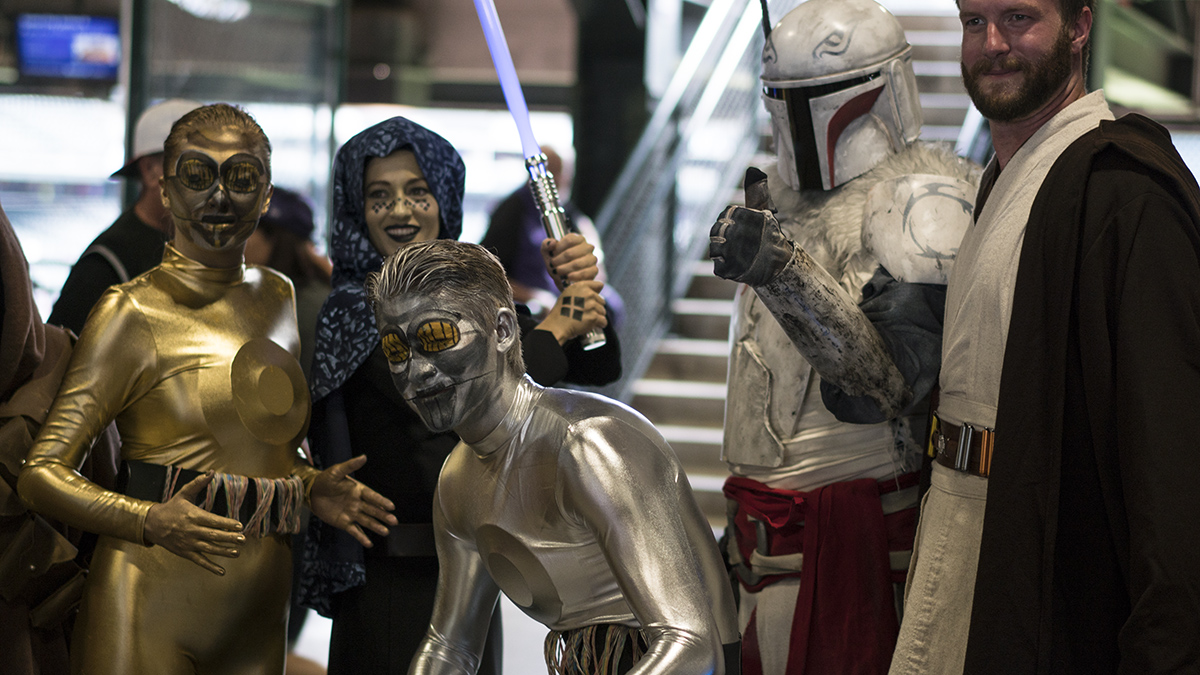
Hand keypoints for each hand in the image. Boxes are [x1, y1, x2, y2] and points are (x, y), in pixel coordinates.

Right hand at [143, 472, 244, 575]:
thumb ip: (198, 484)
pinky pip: (199, 561)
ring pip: (209, 549)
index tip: (240, 525)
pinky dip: (210, 567)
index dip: (226, 523)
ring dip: (223, 552)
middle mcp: (191, 531)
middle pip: (213, 536)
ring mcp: (188, 543)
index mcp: (193, 516)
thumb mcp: (184, 494)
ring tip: (237, 552)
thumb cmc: (171, 507)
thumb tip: (212, 472)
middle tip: (243, 539)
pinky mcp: (185, 553)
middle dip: (229, 538)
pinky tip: (222, 571)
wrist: (151, 524)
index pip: (213, 521)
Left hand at [309, 455, 396, 546]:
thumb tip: (364, 456)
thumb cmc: (325, 480)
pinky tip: (369, 543)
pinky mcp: (344, 523)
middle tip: (394, 521)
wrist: (311, 492)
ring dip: (376, 526)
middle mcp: (358, 503)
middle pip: (373, 510)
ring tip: (386, 532)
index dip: (381, 501)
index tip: (391, 506)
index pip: (372, 496)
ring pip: (366, 521)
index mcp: (358, 490)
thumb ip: (350, 465)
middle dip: (383, 516)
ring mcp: (352, 514)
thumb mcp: (336, 471)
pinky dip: (361, 537)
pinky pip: (354, 531)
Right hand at [535, 280, 607, 344]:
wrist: (558, 325)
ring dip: (597, 317)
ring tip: (586, 320)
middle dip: (596, 308)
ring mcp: (591, 305)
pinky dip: (599, 325)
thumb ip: (581, 291)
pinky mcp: (594, 317)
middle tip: (585, 313)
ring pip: (603, 311)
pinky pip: (603, 321)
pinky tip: (591, 325)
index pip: (599, 285)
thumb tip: (595, 292)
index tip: (591, 300)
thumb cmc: (562, 311)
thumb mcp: (568, 294)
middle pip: (602, 301)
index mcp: (581, 286)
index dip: (596, 293)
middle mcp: (588, 294)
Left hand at [541, 232, 598, 289]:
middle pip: (570, 253)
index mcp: (578, 239)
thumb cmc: (557, 263)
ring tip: (557, 272)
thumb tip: (553, 242)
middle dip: (558, 261)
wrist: (563, 280)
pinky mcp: (594, 270)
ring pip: (577, 264)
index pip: (569, 240)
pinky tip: (568, 277)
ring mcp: (592, 258)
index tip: (552, 255)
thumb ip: (546, 245)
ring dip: (564, 269)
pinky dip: (574, 276)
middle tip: (552, 265)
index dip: (558, 249)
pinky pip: (585, 273)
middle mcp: (587, 247)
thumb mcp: (548, 253)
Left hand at [709, 167, 792, 285]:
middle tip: (739, 242)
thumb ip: (756, 192)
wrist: (778, 263)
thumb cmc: (768, 236)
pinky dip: (725, 265)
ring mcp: (729, 251)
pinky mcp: (726, 268)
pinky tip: (736, 263)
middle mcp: (733, 231)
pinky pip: (718, 265)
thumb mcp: (763, 211)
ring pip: (714, 248)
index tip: (740, 227)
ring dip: (724, 251)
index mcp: (740, 214)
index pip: (725, 215)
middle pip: (716, 231)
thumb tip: (753, 170)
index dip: (731, 222)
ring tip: (738, 253)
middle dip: (726, 236)